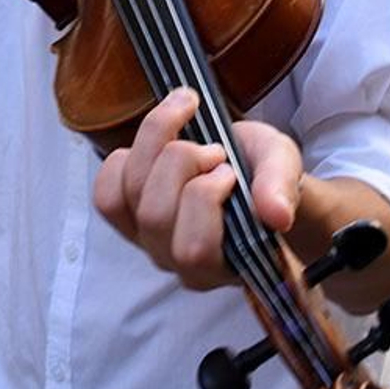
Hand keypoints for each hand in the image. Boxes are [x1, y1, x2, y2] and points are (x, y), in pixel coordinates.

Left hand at [93, 88, 301, 290]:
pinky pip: (106, 193)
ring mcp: (147, 240)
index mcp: (224, 262)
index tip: (230, 168)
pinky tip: (156, 140)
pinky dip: (123, 158)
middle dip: (182, 163)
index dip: (204, 199)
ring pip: (126, 197)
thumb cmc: (264, 176)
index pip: (195, 249)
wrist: (248, 169)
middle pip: (156, 214)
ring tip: (185, 126)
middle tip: (214, 148)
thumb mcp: (283, 167)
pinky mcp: (126, 217)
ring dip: (152, 146)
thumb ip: (281, 188)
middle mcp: (178, 260)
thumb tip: (276, 214)